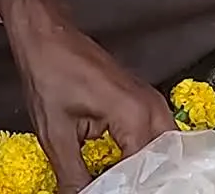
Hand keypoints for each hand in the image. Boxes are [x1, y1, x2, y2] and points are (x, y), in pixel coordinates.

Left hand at [10, 19, 175, 193]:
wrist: (47, 37)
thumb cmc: (50, 72)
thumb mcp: (55, 134)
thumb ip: (74, 175)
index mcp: (133, 114)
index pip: (147, 170)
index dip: (132, 187)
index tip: (111, 191)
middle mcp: (151, 106)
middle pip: (167, 160)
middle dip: (149, 179)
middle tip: (126, 187)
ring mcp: (150, 101)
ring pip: (166, 149)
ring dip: (149, 169)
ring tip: (127, 181)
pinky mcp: (142, 101)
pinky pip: (157, 137)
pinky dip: (145, 156)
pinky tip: (126, 171)